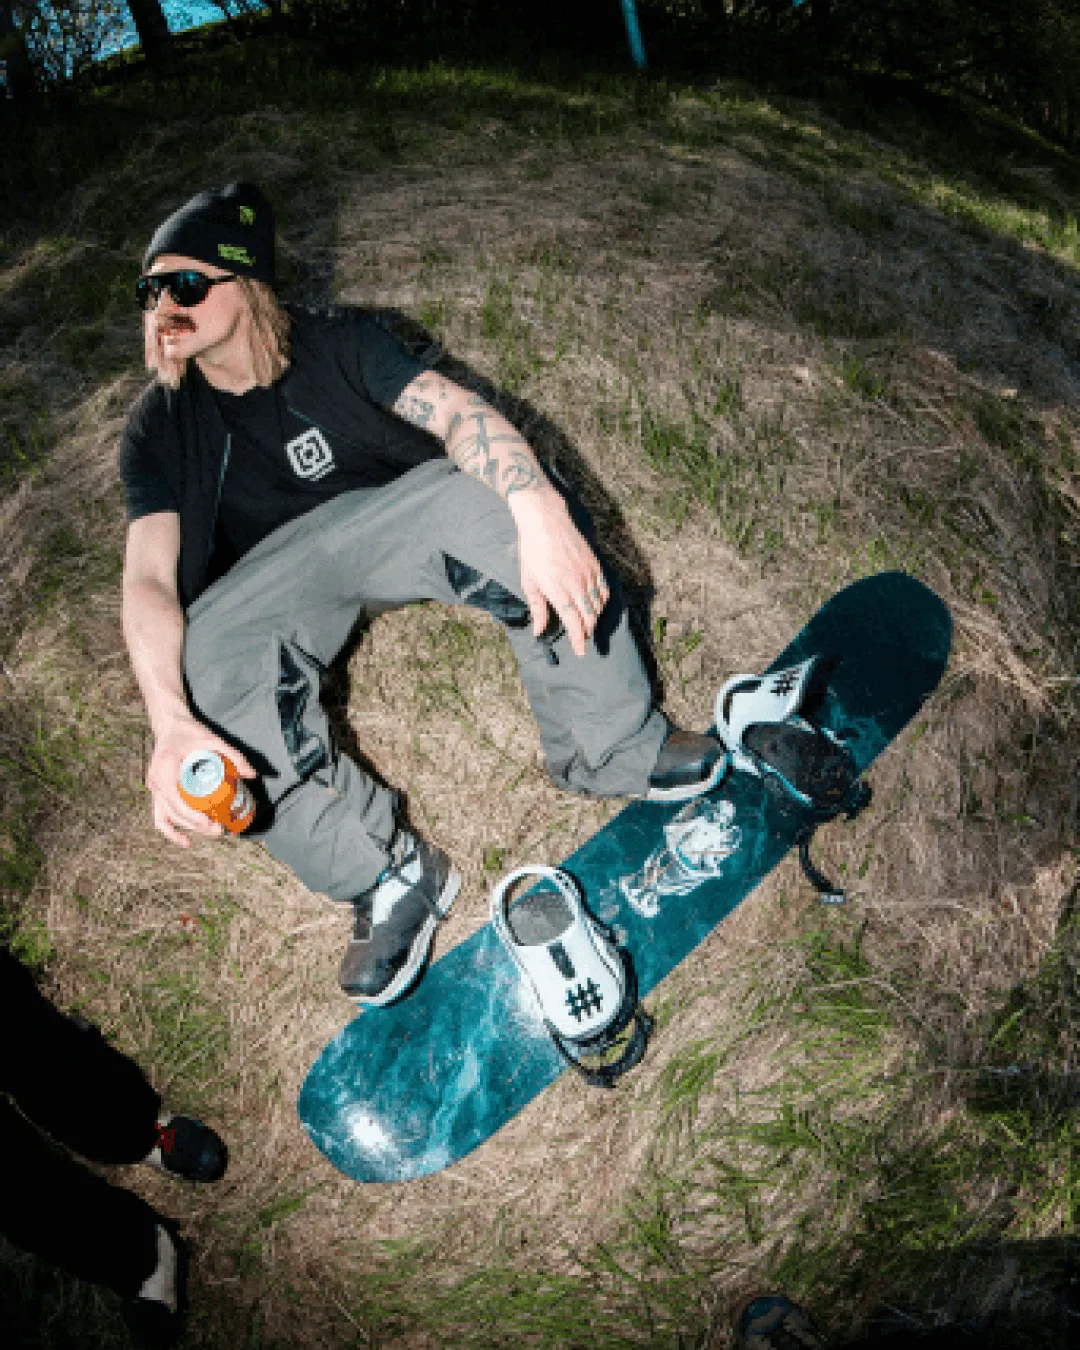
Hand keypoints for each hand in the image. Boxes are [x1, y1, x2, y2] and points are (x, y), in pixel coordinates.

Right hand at [145, 713, 254, 847]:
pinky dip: (171, 831)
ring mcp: (154, 789)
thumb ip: (233, 755)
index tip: (212, 824)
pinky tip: (187, 841)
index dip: (193, 817)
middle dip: (196, 826)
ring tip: (212, 832)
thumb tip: (252, 774)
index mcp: (165, 769)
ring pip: (167, 818)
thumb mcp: (213, 739)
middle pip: (174, 813)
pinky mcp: (157, 793)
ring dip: (188, 829)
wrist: (171, 726)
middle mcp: (156, 782)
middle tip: (220, 830)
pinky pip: (160, 817)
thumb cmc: (190, 732)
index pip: (176, 802)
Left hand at [511, 487, 609, 657]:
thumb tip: (538, 630)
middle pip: (589, 617)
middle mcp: (576, 585)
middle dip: (587, 632)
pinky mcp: (595, 565)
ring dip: (594, 618)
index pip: (574, 623)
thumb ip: (537, 608)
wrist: (546, 521)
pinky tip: (596, 606)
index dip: (579, 640)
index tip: (581, 651)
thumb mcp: (529, 582)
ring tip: (587, 626)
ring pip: (598, 605)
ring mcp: (588, 574)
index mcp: (558, 591)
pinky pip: (604, 590)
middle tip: (583, 641)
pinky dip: (602, 602)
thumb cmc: (533, 551)